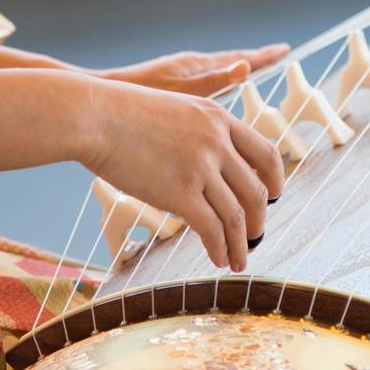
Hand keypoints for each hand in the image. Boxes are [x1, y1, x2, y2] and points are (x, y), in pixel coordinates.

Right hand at [84, 77, 284, 271]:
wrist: (93, 116)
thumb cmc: (120, 113)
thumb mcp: (174, 109)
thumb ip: (197, 132)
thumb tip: (204, 163)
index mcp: (218, 118)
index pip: (266, 152)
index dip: (276, 179)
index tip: (274, 196)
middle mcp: (217, 142)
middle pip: (258, 189)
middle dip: (260, 219)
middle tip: (256, 236)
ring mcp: (201, 167)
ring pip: (238, 215)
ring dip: (242, 243)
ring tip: (238, 260)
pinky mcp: (180, 192)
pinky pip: (212, 229)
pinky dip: (219, 248)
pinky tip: (218, 259)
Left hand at [102, 44, 288, 97]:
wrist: (99, 98)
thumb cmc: (136, 97)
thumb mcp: (178, 93)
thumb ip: (212, 82)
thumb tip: (244, 66)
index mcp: (197, 67)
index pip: (239, 59)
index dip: (263, 57)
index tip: (285, 50)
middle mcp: (190, 68)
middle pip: (230, 62)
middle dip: (254, 60)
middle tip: (276, 55)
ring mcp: (179, 76)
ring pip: (216, 71)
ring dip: (236, 69)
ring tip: (251, 70)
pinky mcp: (169, 87)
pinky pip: (203, 81)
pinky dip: (217, 81)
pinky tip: (213, 93)